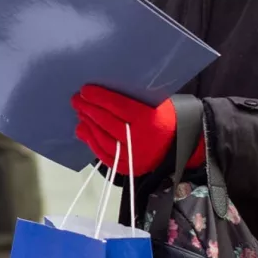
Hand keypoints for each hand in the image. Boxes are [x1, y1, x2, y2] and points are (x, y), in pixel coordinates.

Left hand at [70, 85, 203, 175]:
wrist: (181, 146)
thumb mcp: (155, 103)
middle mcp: (139, 139)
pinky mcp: (127, 168)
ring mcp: (132, 156)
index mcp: (148, 119)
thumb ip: (131, 99)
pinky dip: (91, 142)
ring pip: (102, 139)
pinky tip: (84, 131)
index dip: (98, 97)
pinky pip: (104, 155)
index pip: (117, 105)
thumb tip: (101, 92)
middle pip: (106, 122)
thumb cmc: (165, 119)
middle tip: (76, 100)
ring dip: (87, 125)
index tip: (85, 89)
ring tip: (80, 114)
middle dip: (88, 109)